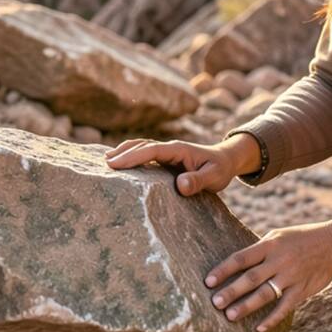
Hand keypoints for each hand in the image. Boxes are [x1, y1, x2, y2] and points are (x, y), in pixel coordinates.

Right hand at [105, 137, 250, 195]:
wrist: (226, 160)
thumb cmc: (220, 169)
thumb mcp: (214, 176)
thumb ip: (198, 180)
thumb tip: (180, 185)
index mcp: (178, 149)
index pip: (151, 150)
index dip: (133, 156)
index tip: (115, 164)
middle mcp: (170, 148)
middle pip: (142, 146)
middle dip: (123, 153)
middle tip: (104, 164)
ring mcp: (167, 152)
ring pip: (141, 148)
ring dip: (125, 152)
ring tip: (106, 161)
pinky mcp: (166, 159)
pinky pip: (145, 155)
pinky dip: (131, 155)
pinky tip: (120, 163)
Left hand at [204, 218, 331, 331]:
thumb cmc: (300, 239)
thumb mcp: (279, 236)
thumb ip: (259, 250)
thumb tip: (235, 264)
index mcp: (270, 244)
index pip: (241, 258)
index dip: (223, 269)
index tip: (208, 281)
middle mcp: (279, 260)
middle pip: (250, 278)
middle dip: (231, 291)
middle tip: (214, 303)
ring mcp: (291, 276)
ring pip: (265, 294)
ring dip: (246, 306)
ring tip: (230, 316)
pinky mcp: (302, 290)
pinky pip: (285, 307)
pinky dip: (272, 319)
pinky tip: (258, 329)